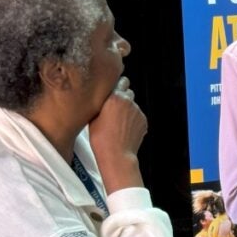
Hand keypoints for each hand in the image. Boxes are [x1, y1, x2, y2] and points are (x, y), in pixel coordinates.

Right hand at [89, 77, 147, 191]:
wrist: (117, 155)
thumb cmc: (101, 139)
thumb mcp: (93, 117)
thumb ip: (100, 103)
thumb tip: (102, 98)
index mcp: (115, 97)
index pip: (121, 81)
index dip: (117, 85)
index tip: (114, 89)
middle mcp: (129, 102)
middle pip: (128, 92)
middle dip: (122, 97)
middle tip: (114, 108)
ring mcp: (138, 111)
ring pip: (133, 105)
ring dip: (128, 110)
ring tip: (118, 123)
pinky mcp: (144, 121)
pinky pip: (138, 116)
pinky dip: (133, 120)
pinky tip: (124, 129)